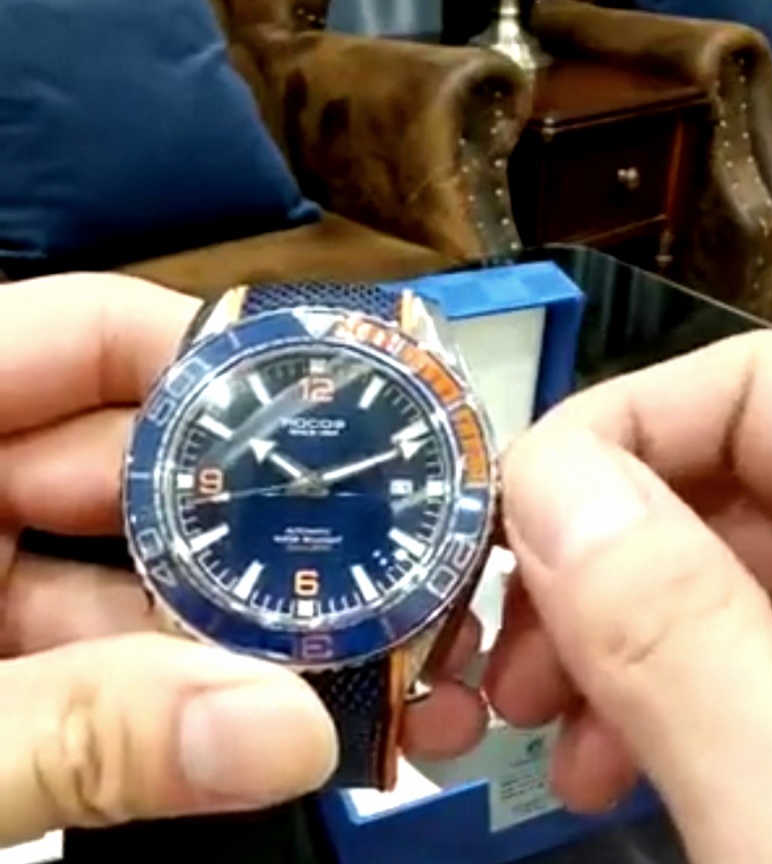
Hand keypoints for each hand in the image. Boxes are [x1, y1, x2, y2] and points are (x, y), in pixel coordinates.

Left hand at [0, 274, 484, 845]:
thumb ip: (82, 733)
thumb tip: (283, 735)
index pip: (87, 332)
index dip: (218, 358)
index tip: (342, 415)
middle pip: (140, 459)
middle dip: (271, 515)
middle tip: (393, 557)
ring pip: (131, 567)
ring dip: (242, 619)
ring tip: (364, 659)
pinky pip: (93, 643)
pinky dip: (174, 679)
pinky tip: (268, 715)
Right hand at [485, 330, 771, 863]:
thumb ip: (683, 646)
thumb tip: (546, 475)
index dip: (622, 429)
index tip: (501, 532)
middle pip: (745, 495)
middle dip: (598, 564)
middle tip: (502, 666)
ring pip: (743, 590)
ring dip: (616, 646)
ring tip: (542, 740)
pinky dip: (673, 712)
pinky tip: (609, 778)